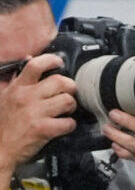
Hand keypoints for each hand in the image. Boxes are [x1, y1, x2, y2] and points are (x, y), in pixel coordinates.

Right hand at [0, 53, 76, 170]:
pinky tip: (64, 127)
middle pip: (59, 82)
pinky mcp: (43, 129)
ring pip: (68, 101)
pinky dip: (70, 125)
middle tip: (69, 93)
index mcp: (17, 88)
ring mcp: (35, 113)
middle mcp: (26, 97)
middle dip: (70, 87)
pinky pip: (68, 123)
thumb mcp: (5, 97)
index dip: (51, 61)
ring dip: (71, 107)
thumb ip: (17, 80)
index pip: (35, 65)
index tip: (60, 63)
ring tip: (65, 111)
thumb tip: (28, 60)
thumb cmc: (3, 124)